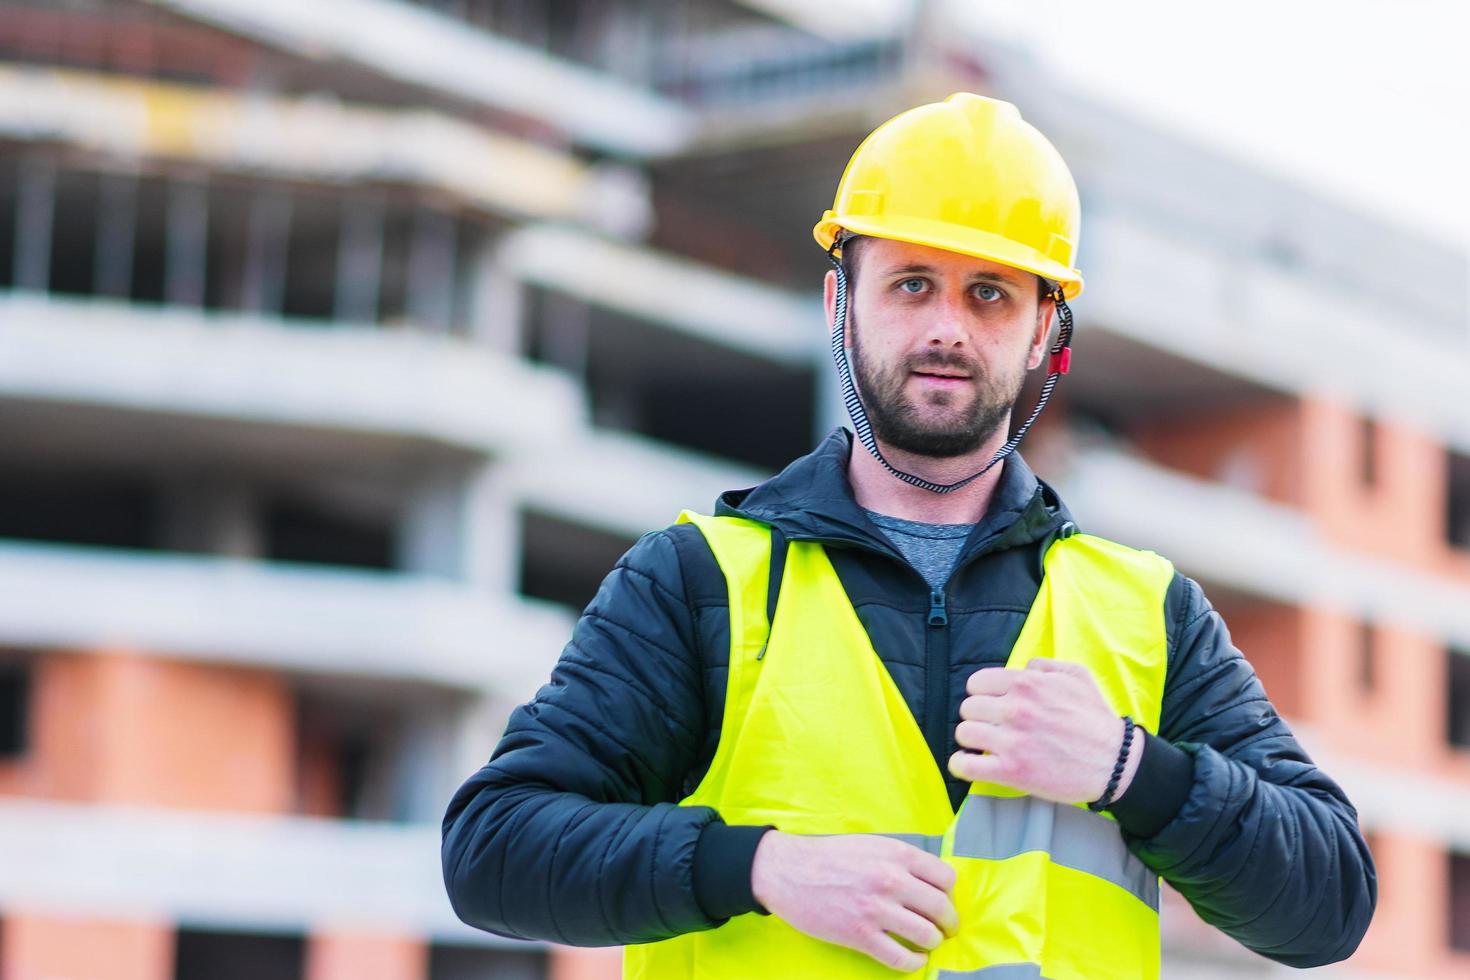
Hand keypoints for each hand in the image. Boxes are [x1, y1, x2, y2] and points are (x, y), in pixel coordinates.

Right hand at [750, 830, 957, 972]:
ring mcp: (876, 909)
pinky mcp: (860, 935)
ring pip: (927, 935)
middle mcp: (891, 880)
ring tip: (927, 942)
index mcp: (896, 854)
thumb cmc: (828, 856)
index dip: (948, 893)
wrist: (788, 871)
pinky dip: (913, 962)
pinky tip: (912, 958)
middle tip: (945, 928)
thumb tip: (929, 882)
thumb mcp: (871, 844)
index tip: (942, 901)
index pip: (945, 877)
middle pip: (941, 908)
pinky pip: (901, 958)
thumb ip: (900, 860)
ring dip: (932, 942)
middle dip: (948, 922)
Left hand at [947, 658, 1140, 804]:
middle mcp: (1015, 708)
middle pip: (968, 708)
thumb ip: (1045, 666)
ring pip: (964, 733)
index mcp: (1027, 684)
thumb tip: (1023, 668)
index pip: (976, 683)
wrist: (1115, 762)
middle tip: (993, 728)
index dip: (983, 695)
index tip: (992, 706)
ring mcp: (1011, 740)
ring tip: (985, 746)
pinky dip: (961, 766)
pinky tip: (970, 765)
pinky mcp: (1011, 771)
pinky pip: (964, 765)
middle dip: (978, 717)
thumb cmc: (1096, 720)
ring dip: (971, 741)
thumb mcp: (1077, 676)